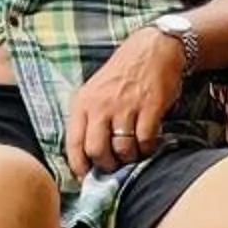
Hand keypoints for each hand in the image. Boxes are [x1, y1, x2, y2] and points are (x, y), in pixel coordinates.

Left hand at [66, 26, 188, 178]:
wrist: (152, 50)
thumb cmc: (123, 74)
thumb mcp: (95, 91)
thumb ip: (90, 118)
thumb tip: (89, 154)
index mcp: (83, 103)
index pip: (74, 144)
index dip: (80, 166)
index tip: (87, 177)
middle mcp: (101, 106)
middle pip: (97, 150)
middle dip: (107, 165)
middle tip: (115, 166)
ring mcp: (125, 107)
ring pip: (122, 148)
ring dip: (129, 157)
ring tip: (133, 153)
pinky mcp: (149, 107)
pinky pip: (145, 140)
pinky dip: (147, 148)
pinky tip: (149, 145)